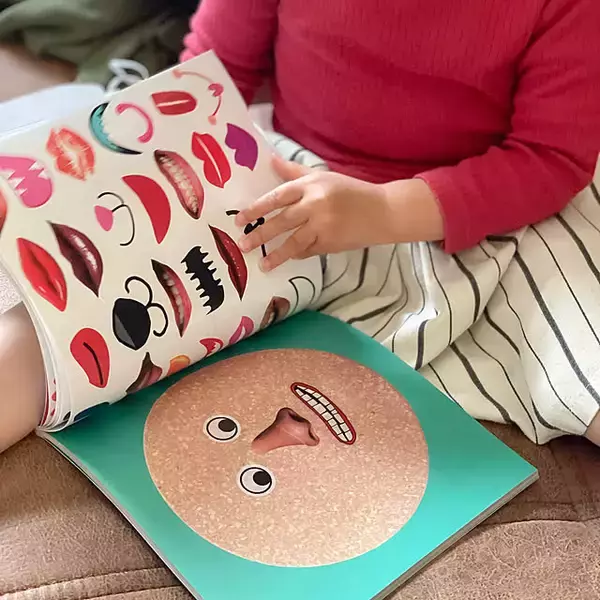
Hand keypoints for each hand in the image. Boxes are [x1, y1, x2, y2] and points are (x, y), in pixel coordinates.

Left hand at [235, 155, 391, 270]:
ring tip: (262, 264)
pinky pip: (308, 251)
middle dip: (260, 234)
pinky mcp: (331, 243)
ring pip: (293, 242)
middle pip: (282, 220)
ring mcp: (324, 226)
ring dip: (276, 254)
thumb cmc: (352, 192)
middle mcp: (316, 204)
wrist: (383, 212)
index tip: (241, 219)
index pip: (278, 196)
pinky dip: (297, 254)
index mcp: (312, 184)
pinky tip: (286, 259)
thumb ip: (295, 171)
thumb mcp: (324, 176)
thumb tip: (271, 161)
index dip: (257, 208)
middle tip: (242, 244)